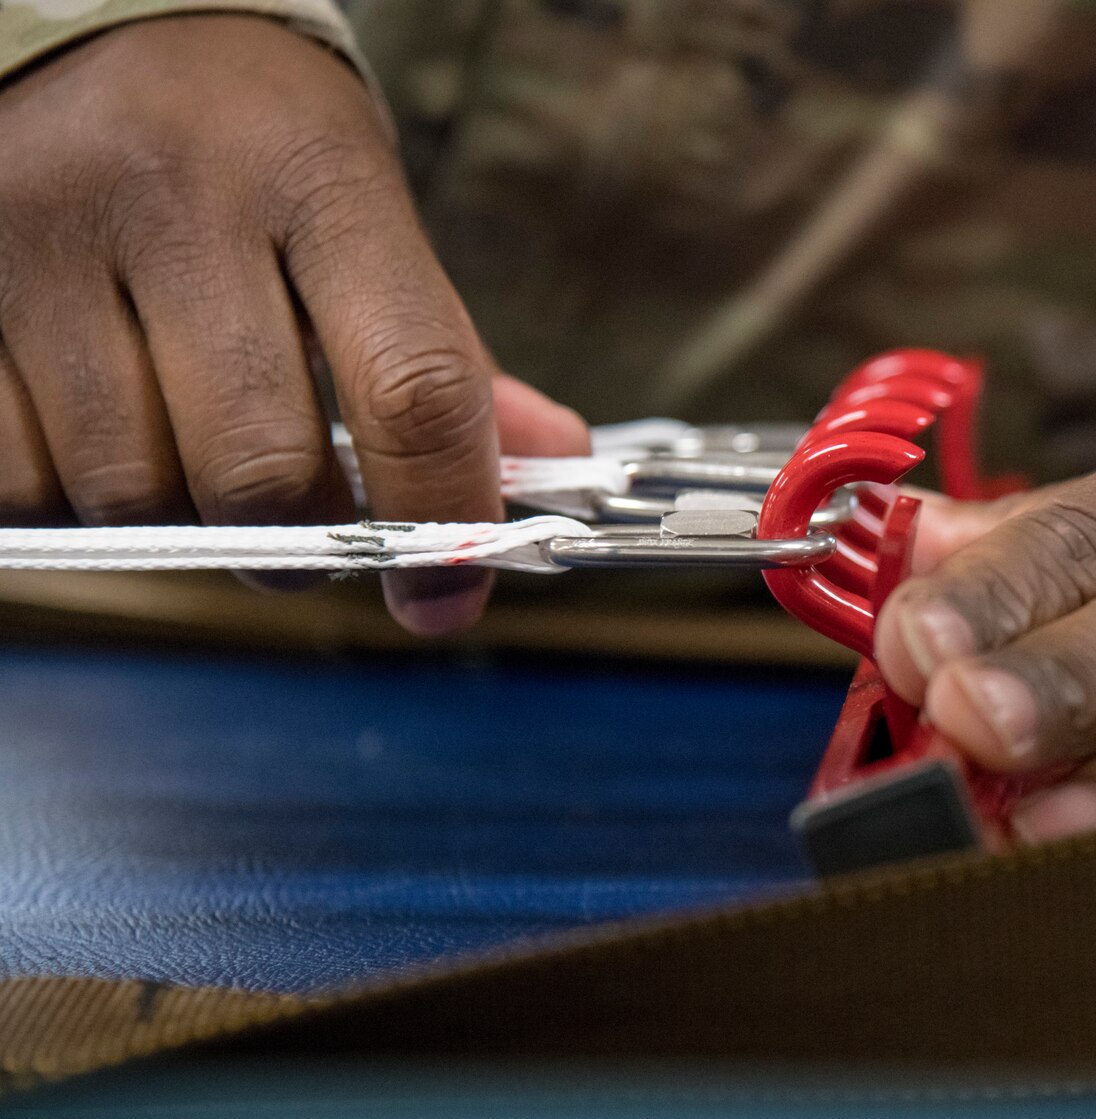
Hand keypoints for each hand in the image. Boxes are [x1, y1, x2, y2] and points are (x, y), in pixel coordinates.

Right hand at [0, 15, 585, 630]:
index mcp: (316, 179)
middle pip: (259, 471)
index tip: (446, 594)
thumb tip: (553, 458)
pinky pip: (19, 479)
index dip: (444, 520)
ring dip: (183, 521)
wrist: (80, 21)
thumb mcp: (368, 212)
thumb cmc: (252, 143)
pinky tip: (110, 440)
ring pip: (130, 491)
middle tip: (310, 528)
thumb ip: (450, 351)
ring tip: (200, 461)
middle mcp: (173, 203)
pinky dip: (76, 500)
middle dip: (301, 541)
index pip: (412, 388)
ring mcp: (40, 241)